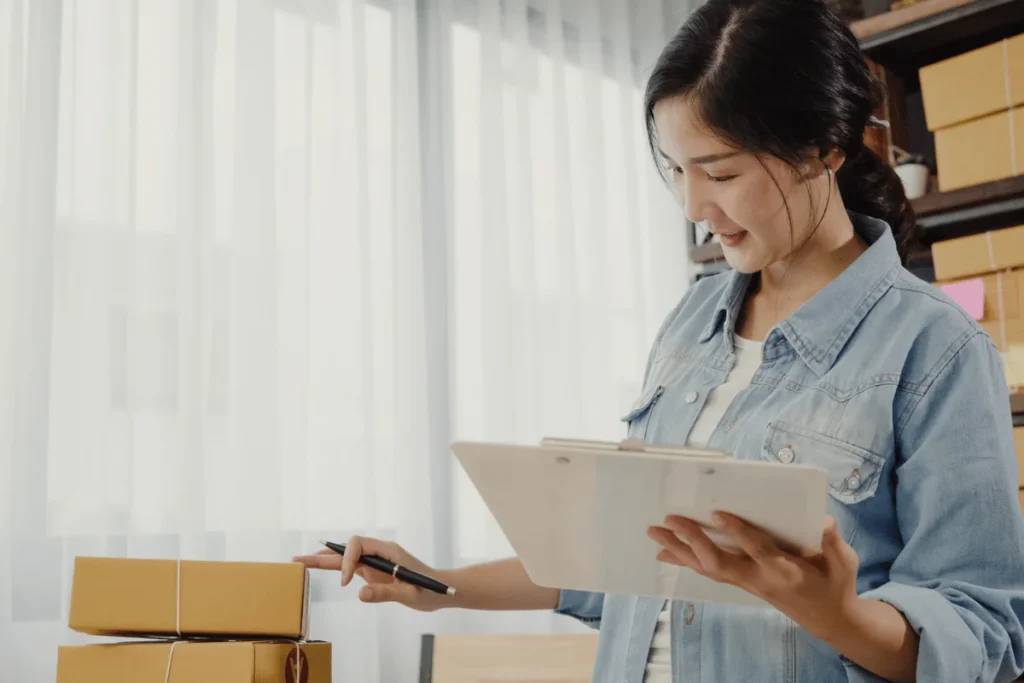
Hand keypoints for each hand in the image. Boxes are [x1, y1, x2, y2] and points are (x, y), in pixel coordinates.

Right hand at [293, 536, 449, 611]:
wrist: (440, 591)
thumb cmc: (429, 590)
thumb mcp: (409, 593)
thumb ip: (385, 592)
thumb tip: (359, 594)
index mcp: (388, 550)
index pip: (358, 545)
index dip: (346, 561)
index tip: (345, 582)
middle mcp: (378, 552)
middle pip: (346, 549)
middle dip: (323, 554)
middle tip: (297, 559)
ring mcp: (375, 561)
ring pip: (345, 558)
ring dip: (323, 560)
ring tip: (299, 562)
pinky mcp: (373, 571)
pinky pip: (350, 568)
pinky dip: (334, 569)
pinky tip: (318, 568)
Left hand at [647, 512, 860, 639]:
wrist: (828, 617)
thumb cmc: (835, 582)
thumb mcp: (844, 562)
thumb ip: (832, 542)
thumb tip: (823, 521)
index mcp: (785, 570)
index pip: (757, 549)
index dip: (738, 532)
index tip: (718, 513)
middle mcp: (759, 578)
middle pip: (720, 561)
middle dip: (693, 540)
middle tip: (670, 520)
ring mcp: (747, 582)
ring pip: (708, 567)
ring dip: (680, 550)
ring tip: (656, 533)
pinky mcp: (741, 582)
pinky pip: (708, 572)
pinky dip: (685, 561)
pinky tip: (665, 554)